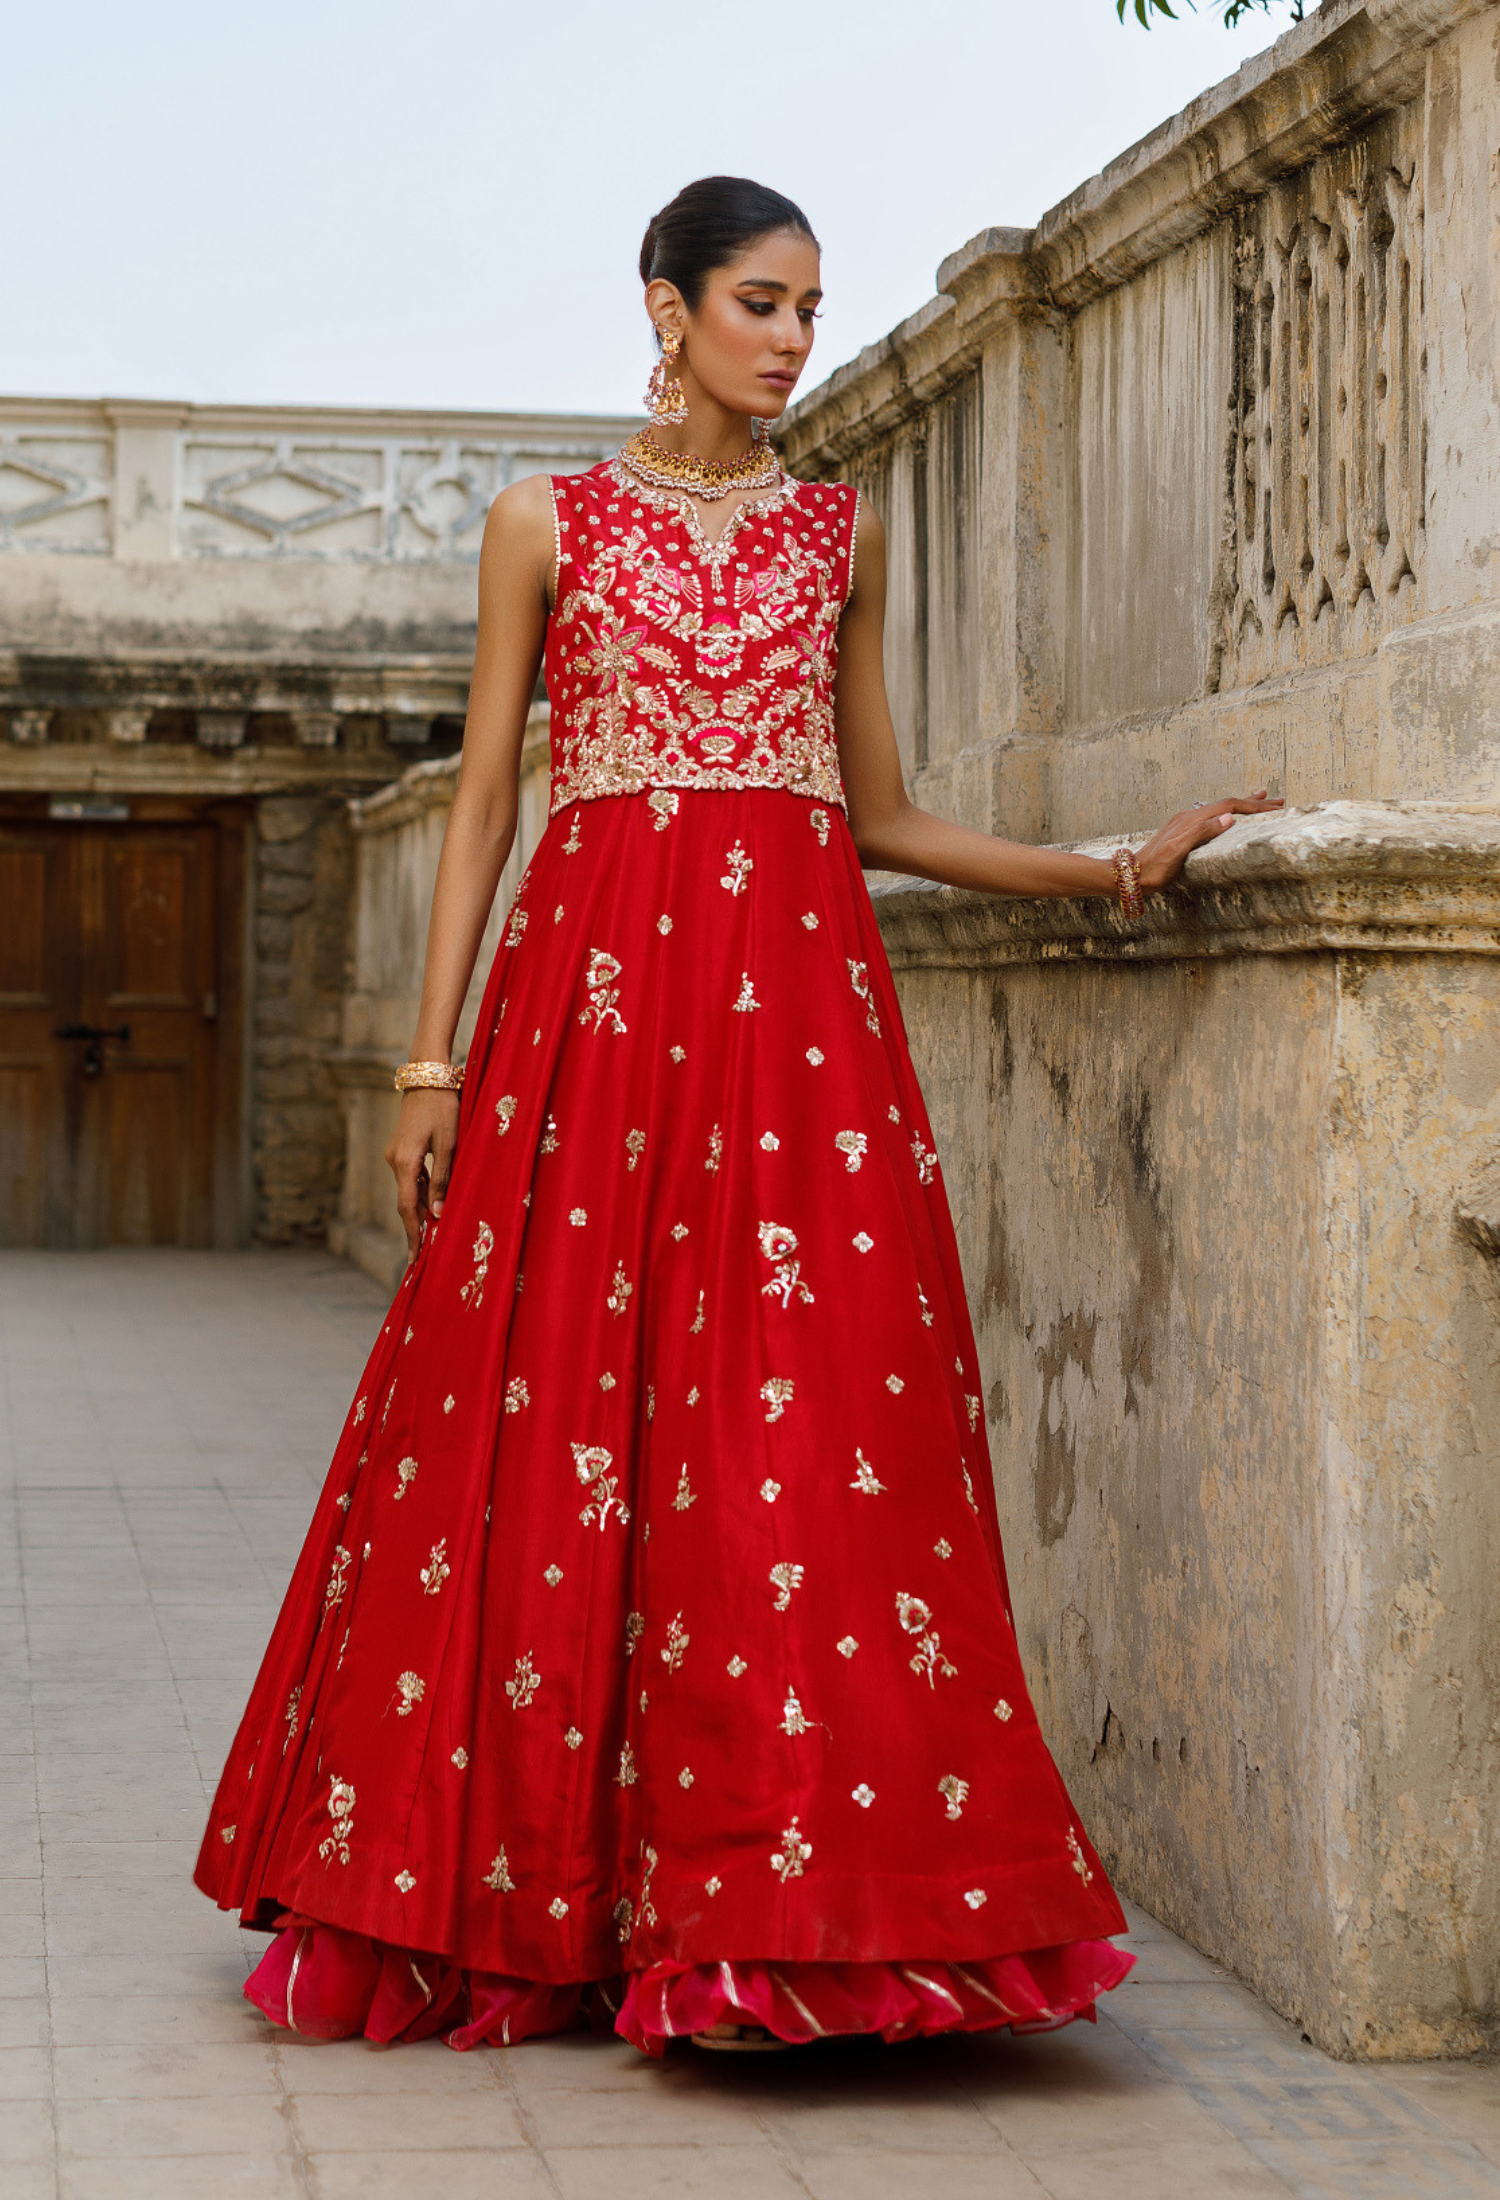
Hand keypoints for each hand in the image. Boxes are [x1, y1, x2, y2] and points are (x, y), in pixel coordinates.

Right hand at [384, 1089, 461, 1258]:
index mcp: (404, 1162)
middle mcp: (393, 1160)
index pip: (406, 1208)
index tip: (416, 1258)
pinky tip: (431, 1206)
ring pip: (408, 1190)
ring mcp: (395, 1154)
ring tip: (432, 1236)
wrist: (428, 1075)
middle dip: (415, 1228)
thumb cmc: (444, 1107)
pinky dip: (420, 1193)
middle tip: (425, 1255)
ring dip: (419, 1211)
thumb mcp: (449, 1144)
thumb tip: (436, 1215)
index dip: (413, 1235)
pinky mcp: (401, 1148)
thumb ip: (443, 1180)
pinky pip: (410, 1177)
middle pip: (405, 1202)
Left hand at [1134, 789, 1283, 894]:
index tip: (1274, 808)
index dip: (1253, 807)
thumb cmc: (1154, 869)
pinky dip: (1227, 813)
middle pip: (1227, 804)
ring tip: (1261, 798)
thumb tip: (1229, 818)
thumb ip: (1201, 832)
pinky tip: (1229, 817)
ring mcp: (1185, 824)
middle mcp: (1189, 817)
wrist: (1130, 876)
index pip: (1228, 806)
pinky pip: (1211, 817)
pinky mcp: (1182, 832)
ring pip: (1220, 809)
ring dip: (1242, 804)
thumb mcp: (1178, 851)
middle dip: (1253, 802)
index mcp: (1192, 819)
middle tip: (1278, 801)